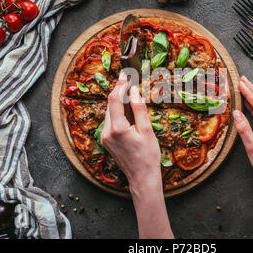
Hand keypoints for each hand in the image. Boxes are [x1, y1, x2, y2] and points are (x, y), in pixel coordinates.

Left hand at [101, 72, 161, 188]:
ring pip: (109, 112)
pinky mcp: (106, 141)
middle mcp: (106, 132)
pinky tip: (127, 111)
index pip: (114, 100)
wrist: (142, 177)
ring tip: (129, 94)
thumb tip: (134, 91)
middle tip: (128, 81)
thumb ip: (139, 109)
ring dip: (118, 102)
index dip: (119, 85)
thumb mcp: (147, 130)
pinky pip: (110, 121)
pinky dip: (117, 113)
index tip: (125, 75)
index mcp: (117, 129)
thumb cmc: (148, 156)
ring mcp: (104, 137)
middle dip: (118, 92)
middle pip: (110, 105)